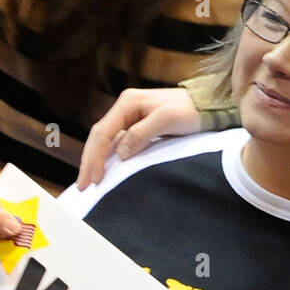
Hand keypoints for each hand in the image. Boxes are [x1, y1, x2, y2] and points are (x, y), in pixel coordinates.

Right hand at [76, 87, 200, 187]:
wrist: (207, 105)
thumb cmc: (190, 111)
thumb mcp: (167, 120)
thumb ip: (142, 134)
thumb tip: (121, 153)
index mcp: (128, 103)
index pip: (103, 132)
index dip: (96, 157)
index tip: (94, 179)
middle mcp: (125, 108)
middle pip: (99, 136)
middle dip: (89, 161)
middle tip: (82, 186)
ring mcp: (130, 117)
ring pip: (106, 140)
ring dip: (96, 160)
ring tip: (88, 181)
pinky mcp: (138, 126)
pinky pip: (117, 143)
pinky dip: (109, 157)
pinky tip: (105, 170)